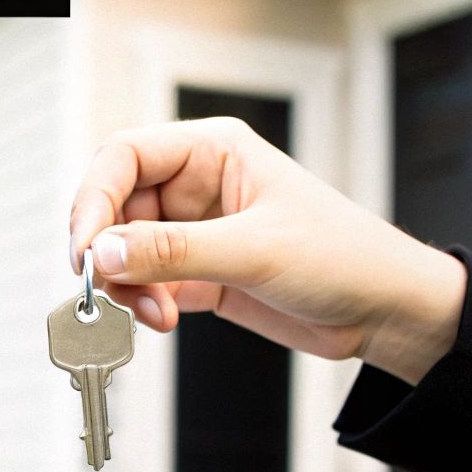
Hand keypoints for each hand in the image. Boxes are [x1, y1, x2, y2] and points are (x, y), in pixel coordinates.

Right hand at [67, 117, 467, 383]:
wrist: (386, 311)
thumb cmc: (344, 256)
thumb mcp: (255, 250)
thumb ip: (172, 251)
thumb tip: (102, 252)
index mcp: (213, 151)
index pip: (124, 156)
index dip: (94, 198)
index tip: (85, 248)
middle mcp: (197, 185)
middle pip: (116, 207)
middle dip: (107, 251)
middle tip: (108, 289)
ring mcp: (197, 232)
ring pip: (126, 251)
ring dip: (126, 285)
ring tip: (153, 314)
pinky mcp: (201, 275)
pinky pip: (148, 283)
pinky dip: (144, 304)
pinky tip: (164, 321)